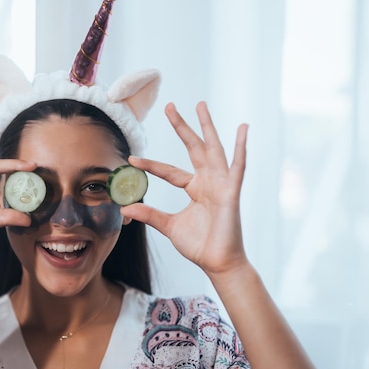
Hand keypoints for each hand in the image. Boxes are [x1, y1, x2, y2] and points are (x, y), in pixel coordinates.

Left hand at [121, 101, 248, 279]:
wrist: (217, 263)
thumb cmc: (199, 245)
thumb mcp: (169, 226)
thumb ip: (150, 215)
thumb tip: (126, 208)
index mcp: (195, 188)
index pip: (169, 171)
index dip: (150, 165)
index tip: (131, 159)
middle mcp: (208, 182)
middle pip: (193, 148)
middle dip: (182, 126)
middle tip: (169, 106)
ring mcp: (221, 185)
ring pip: (213, 149)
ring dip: (207, 126)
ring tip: (200, 105)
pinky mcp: (231, 192)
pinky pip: (237, 167)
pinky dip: (241, 148)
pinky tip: (242, 129)